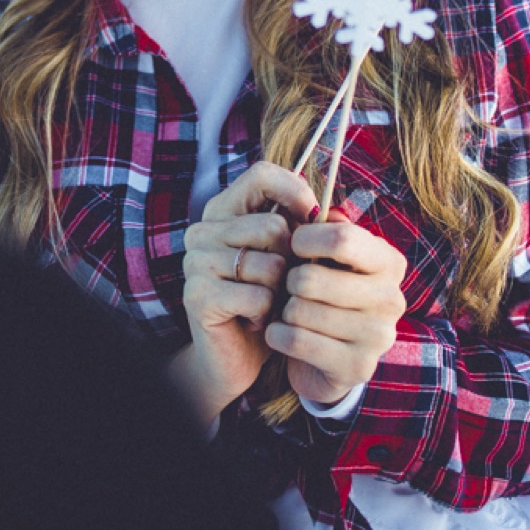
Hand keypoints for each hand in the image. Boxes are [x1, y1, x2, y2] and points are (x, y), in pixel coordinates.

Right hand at [176, 161, 318, 426]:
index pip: (261, 174)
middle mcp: (203, 230)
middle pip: (273, 225)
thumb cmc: (266, 299)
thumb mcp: (286, 257)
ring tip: (267, 302)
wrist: (235, 355)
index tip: (312, 218)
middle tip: (281, 281)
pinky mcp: (198, 296)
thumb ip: (302, 228)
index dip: (294, 192)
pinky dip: (266, 313)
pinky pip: (257, 296)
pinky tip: (256, 321)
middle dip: (291, 259)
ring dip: (279, 291)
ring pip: (269, 264)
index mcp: (223, 210)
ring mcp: (196, 262)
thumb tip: (333, 215)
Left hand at [265, 209, 406, 407]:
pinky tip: (281, 333)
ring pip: (300, 311)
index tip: (294, 244)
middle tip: (290, 286)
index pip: (341, 237)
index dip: (305, 238)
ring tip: (289, 311)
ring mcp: (379, 337)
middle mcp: (392, 298)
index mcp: (389, 262)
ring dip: (283, 310)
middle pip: (312, 278)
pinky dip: (277, 334)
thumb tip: (322, 209)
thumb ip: (327, 229)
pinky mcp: (356, 367)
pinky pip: (296, 340)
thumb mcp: (330, 258)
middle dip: (289, 280)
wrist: (328, 357)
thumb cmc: (325, 294)